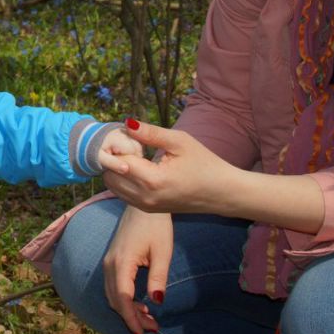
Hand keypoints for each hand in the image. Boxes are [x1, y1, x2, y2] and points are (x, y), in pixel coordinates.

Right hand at [102, 206, 170, 333]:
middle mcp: (110, 264)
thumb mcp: (162, 252)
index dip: (131, 319)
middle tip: (153, 329)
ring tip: (149, 319)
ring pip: (112, 295)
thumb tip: (156, 300)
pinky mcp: (111, 260)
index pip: (123, 298)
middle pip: (115, 300)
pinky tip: (140, 304)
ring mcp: (108, 262)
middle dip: (131, 318)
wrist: (142, 206)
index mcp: (121, 263)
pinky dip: (124, 300)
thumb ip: (158, 277)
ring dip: (127, 310)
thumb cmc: (156, 226)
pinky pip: (113, 286)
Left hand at [103, 119, 234, 212]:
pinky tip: (139, 168)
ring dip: (116, 169)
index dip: (118, 145)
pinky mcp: (147, 209)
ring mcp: (145, 206)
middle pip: (110, 174)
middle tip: (130, 145)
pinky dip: (123, 179)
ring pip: (113, 185)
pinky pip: (122, 193)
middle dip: (114, 158)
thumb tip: (126, 123)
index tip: (127, 135)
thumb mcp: (180, 142)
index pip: (118, 160)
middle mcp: (145, 197)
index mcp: (153, 180)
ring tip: (135, 156)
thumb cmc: (204, 163)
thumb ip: (151, 133)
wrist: (222, 192)